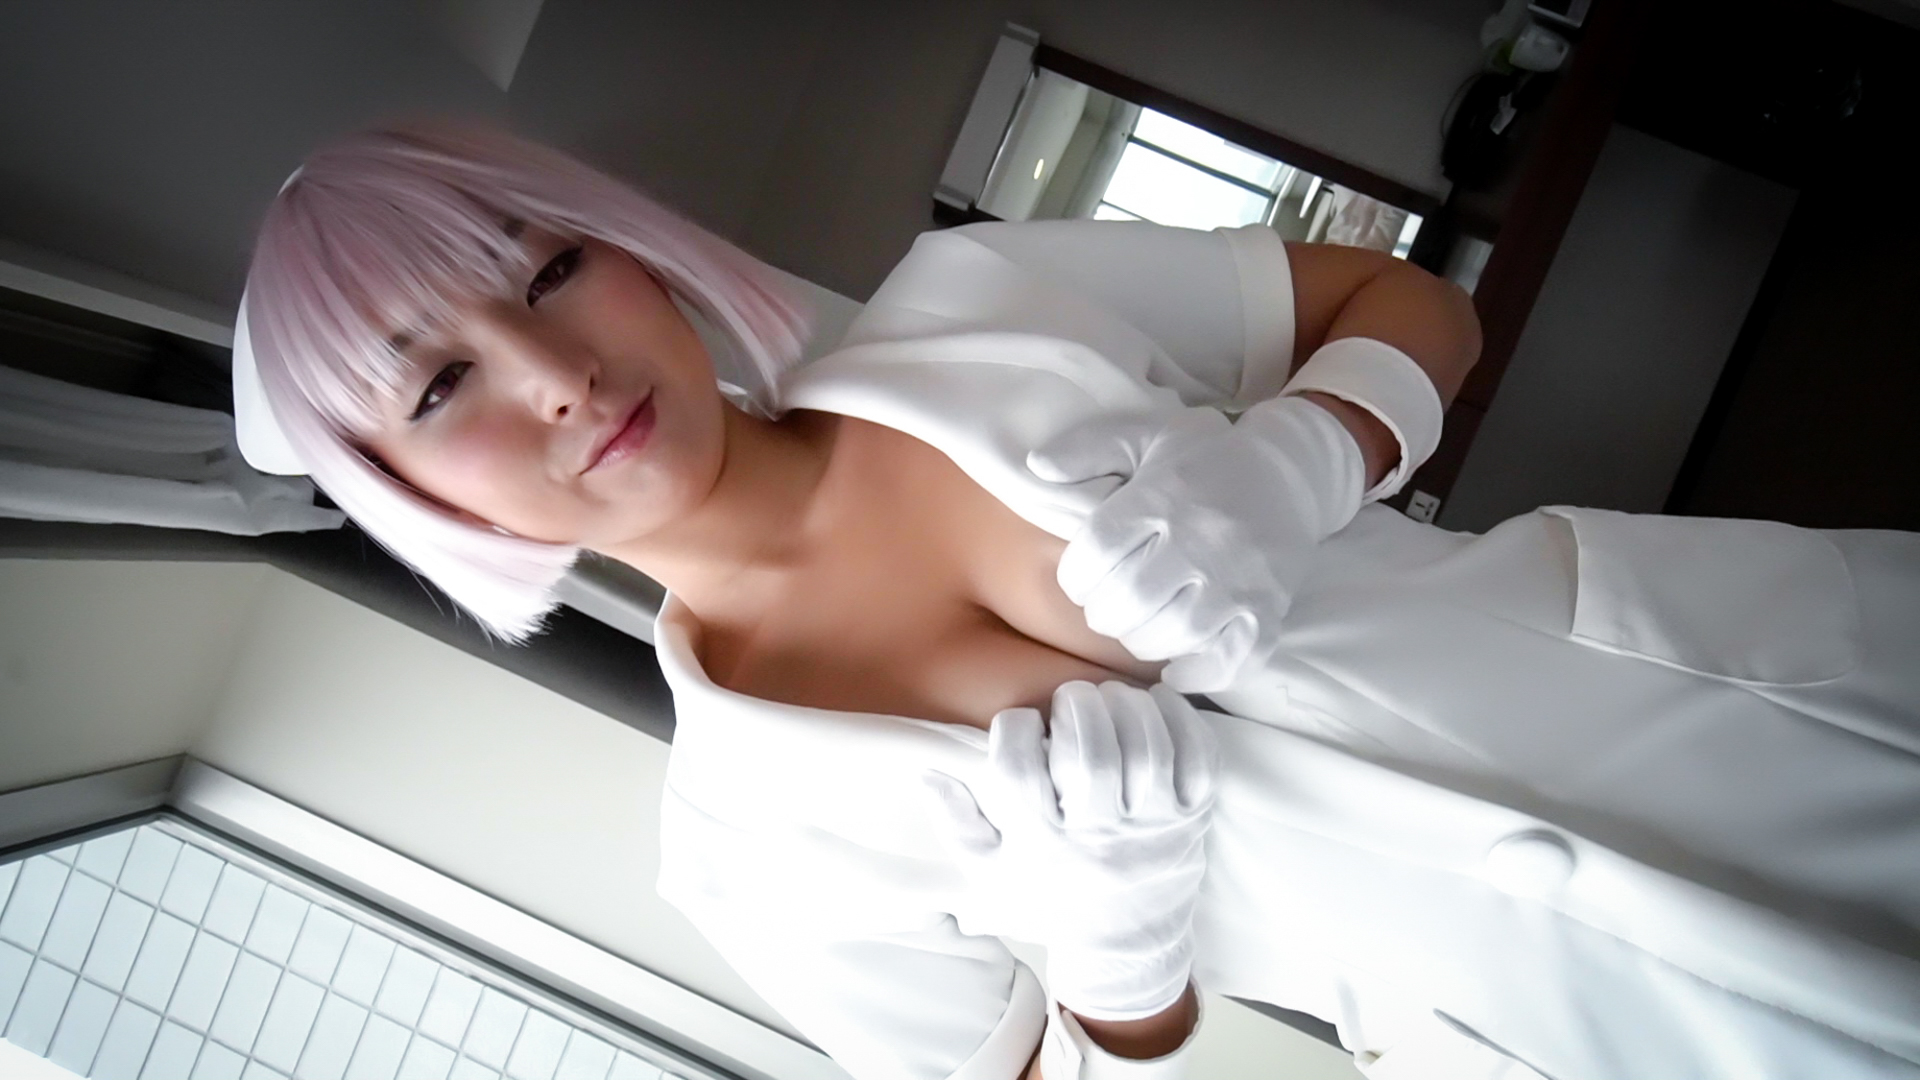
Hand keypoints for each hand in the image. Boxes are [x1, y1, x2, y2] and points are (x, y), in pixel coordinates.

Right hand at [925, 681, 1217, 1020]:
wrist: (1128, 947)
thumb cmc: (1053, 897)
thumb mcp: (991, 871)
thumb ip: (958, 823)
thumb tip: (929, 770)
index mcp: (1044, 845)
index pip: (1020, 774)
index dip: (1015, 730)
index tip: (1019, 723)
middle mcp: (1099, 837)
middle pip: (1091, 757)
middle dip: (1077, 708)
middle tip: (1070, 700)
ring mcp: (1153, 827)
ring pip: (1146, 750)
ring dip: (1125, 707)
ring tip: (1108, 699)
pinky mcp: (1195, 817)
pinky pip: (1197, 757)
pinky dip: (1179, 719)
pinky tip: (1155, 705)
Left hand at [1027, 399, 1364, 692]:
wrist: (1291, 472)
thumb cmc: (1204, 458)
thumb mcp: (1142, 435)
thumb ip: (1086, 447)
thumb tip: (1036, 467)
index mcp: (1161, 497)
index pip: (1096, 554)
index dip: (1076, 578)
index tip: (1081, 579)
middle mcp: (1201, 539)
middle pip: (1128, 601)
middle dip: (1103, 614)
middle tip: (1107, 608)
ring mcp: (1238, 578)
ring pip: (1172, 635)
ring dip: (1143, 642)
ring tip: (1139, 628)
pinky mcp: (1268, 607)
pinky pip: (1229, 661)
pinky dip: (1198, 674)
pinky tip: (1179, 667)